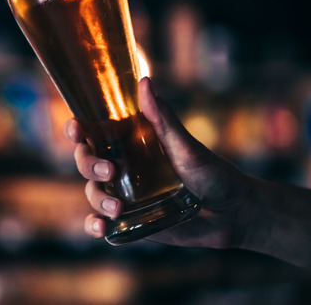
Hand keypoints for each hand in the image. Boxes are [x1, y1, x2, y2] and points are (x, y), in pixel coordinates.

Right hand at [66, 77, 256, 248]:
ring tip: (118, 208)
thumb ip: (163, 119)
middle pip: (86, 161)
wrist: (232, 214)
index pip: (95, 132)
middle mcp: (123, 166)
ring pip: (92, 192)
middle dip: (88, 165)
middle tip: (109, 171)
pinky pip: (102, 223)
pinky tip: (102, 228)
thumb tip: (145, 82)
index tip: (77, 131)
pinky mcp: (131, 221)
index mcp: (132, 143)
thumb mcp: (187, 146)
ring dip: (97, 198)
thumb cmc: (213, 173)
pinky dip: (95, 226)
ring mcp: (125, 194)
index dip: (78, 130)